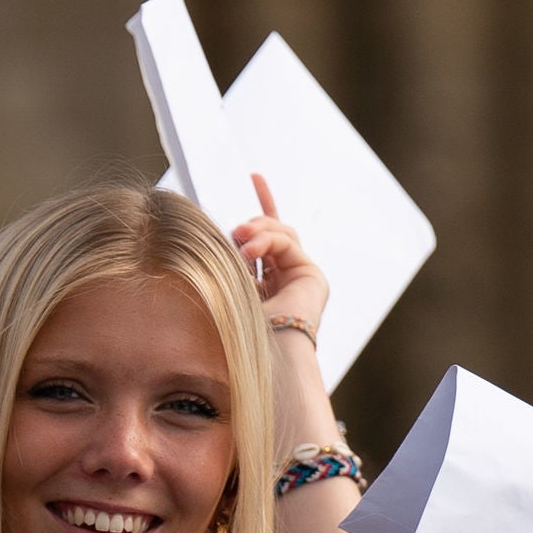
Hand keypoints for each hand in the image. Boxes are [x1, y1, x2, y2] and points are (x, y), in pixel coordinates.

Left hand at [228, 177, 328, 338]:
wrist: (258, 356)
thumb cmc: (231, 331)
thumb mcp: (222, 286)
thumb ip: (226, 259)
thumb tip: (220, 231)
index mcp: (258, 287)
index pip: (258, 242)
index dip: (262, 206)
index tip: (254, 176)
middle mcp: (280, 281)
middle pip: (273, 231)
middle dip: (253, 223)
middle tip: (232, 230)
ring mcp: (298, 278)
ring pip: (281, 234)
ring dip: (258, 230)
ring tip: (239, 239)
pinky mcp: (311, 276)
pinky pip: (288, 242)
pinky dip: (268, 240)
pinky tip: (249, 248)